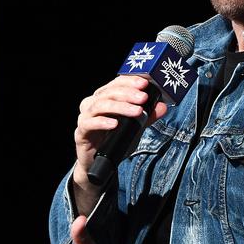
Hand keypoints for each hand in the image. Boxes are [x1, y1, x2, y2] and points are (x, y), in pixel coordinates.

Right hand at [72, 75, 168, 202]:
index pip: (116, 83)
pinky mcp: (81, 132)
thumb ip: (147, 117)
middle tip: (143, 98)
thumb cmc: (113, 140)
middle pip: (108, 93)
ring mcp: (85, 117)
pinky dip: (102, 122)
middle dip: (128, 94)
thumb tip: (163, 107)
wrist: (97, 162)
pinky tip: (115, 124)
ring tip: (136, 111)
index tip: (144, 83)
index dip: (130, 81)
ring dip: (119, 107)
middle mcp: (92, 104)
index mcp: (104, 98)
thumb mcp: (134, 128)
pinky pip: (89, 124)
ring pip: (99, 106)